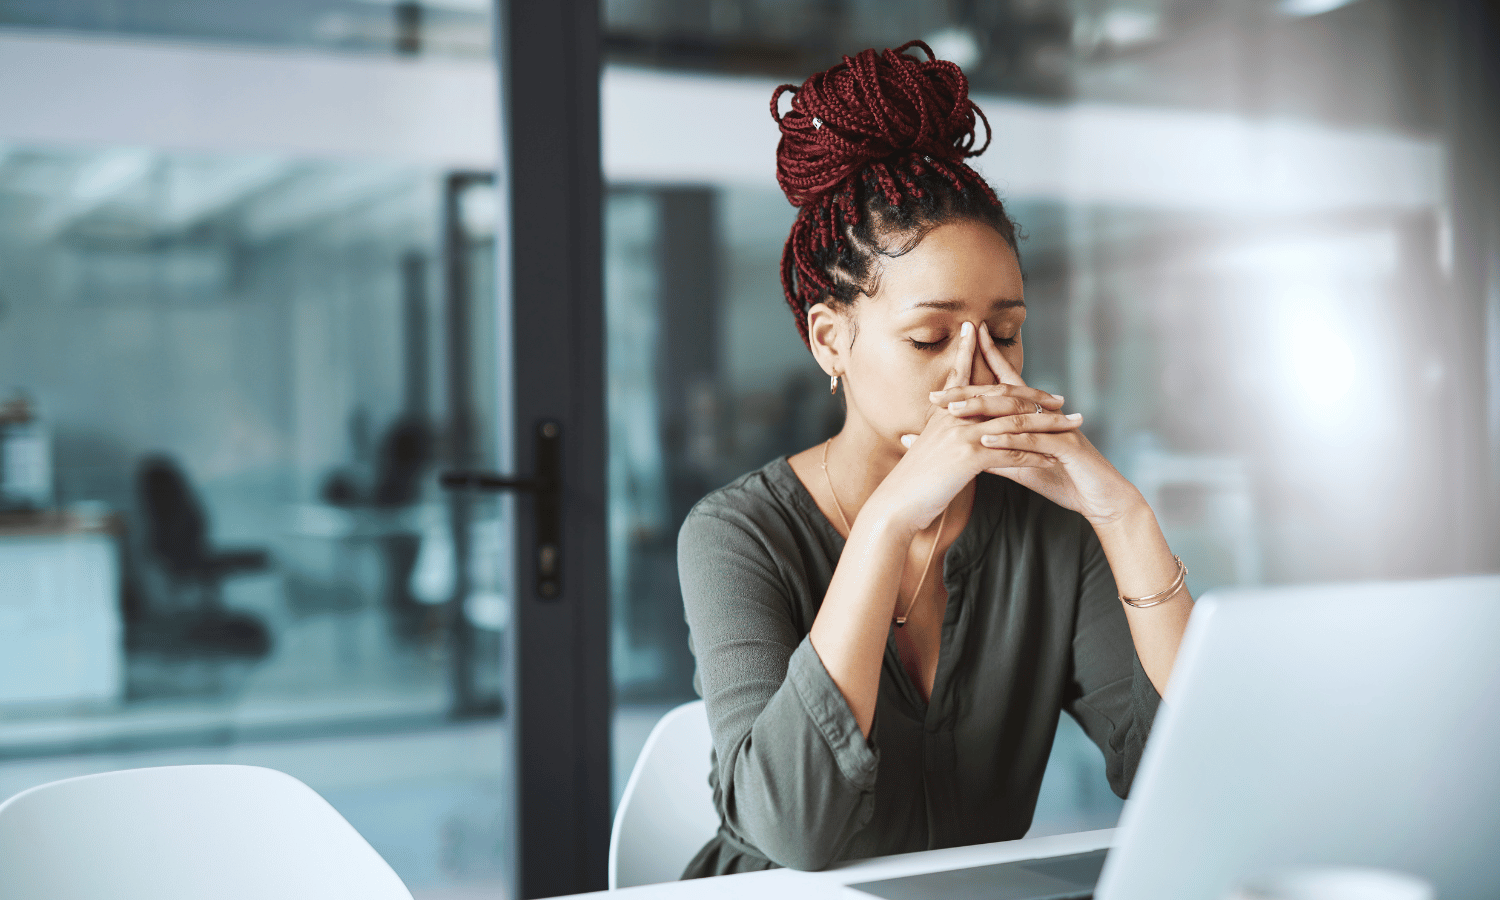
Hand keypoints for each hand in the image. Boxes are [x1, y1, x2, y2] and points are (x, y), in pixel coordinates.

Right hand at [866, 323, 1076, 533]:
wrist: (895, 505)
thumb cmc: (910, 483)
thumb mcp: (925, 451)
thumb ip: (939, 436)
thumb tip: (950, 432)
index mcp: (943, 413)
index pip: (965, 376)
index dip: (981, 357)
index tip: (998, 343)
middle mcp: (954, 417)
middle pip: (1003, 398)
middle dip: (1035, 397)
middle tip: (1061, 399)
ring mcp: (961, 434)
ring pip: (1014, 423)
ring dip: (1047, 426)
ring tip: (1071, 427)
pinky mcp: (969, 457)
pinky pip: (1011, 452)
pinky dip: (1035, 455)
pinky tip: (1054, 458)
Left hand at [919, 323, 1147, 525]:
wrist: (1101, 499)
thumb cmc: (1063, 478)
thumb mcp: (1022, 465)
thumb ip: (997, 453)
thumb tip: (967, 448)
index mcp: (1033, 415)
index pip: (1002, 387)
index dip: (979, 372)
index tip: (942, 378)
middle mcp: (1045, 414)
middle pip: (1002, 395)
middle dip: (969, 391)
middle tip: (937, 395)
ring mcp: (1056, 427)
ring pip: (1014, 412)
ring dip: (982, 410)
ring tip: (953, 412)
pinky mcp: (1066, 446)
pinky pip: (1033, 440)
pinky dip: (1008, 439)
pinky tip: (985, 440)